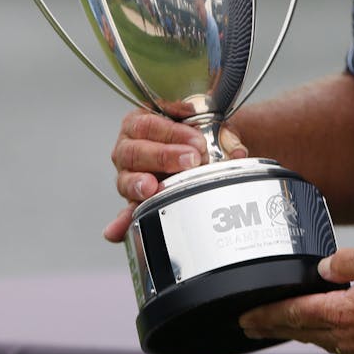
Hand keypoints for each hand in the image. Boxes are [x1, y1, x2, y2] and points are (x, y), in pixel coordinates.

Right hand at [102, 109, 245, 242]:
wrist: (200, 146)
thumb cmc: (195, 132)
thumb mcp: (208, 125)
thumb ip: (221, 135)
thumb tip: (236, 151)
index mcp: (140, 122)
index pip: (149, 125)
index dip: (172, 133)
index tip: (197, 142)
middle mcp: (128, 147)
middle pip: (135, 151)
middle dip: (163, 156)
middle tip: (190, 161)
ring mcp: (128, 174)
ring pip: (125, 180)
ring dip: (138, 185)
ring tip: (151, 188)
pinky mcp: (134, 199)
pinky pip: (125, 212)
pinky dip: (121, 223)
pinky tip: (117, 231)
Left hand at [238, 246, 353, 353]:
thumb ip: (348, 261)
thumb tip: (324, 268)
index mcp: (348, 313)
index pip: (295, 314)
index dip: (265, 316)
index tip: (245, 317)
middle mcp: (352, 339)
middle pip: (304, 333)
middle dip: (274, 328)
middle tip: (252, 325)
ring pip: (324, 342)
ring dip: (302, 332)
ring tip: (287, 324)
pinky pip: (346, 347)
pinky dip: (330, 337)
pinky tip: (333, 328)